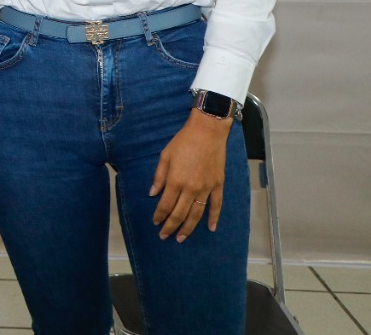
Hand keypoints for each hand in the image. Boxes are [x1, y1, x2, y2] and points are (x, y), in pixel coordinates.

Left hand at [150, 109, 232, 241]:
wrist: (207, 132)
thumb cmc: (183, 142)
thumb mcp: (165, 156)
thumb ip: (159, 176)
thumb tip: (152, 194)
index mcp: (175, 180)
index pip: (165, 205)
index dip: (159, 216)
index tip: (155, 223)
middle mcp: (191, 188)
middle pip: (180, 213)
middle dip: (171, 226)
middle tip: (165, 236)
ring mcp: (206, 188)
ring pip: (196, 214)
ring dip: (189, 228)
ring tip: (181, 238)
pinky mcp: (218, 185)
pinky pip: (216, 205)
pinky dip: (214, 218)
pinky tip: (211, 228)